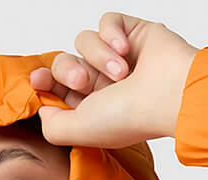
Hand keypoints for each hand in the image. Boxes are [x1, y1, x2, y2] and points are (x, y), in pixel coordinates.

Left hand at [29, 12, 198, 148]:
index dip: (45, 82)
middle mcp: (105, 85)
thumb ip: (51, 126)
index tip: (38, 81)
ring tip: (121, 72)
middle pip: (65, 63)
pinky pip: (107, 21)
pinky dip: (112, 34)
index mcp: (94, 109)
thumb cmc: (131, 117)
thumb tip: (43, 107)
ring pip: (84, 40)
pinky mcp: (133, 34)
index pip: (58, 89)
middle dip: (69, 70)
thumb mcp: (78, 131)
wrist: (169, 95)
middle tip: (84, 80)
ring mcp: (119, 59)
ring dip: (98, 55)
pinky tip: (126, 51)